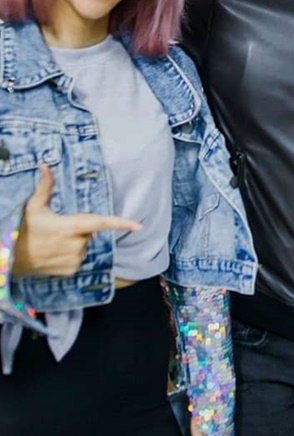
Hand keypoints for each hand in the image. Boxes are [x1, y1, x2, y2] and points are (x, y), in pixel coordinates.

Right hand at [12, 164, 140, 278]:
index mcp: (70, 227)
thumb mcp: (33, 207)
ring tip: (54, 242)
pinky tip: (55, 253)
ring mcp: (75, 259)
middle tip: (59, 228)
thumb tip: (45, 165)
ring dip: (75, 241)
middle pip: (89, 230)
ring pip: (85, 244)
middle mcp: (76, 244)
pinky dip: (71, 253)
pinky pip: (79, 257)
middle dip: (79, 227)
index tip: (138, 225)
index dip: (120, 223)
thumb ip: (45, 186)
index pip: (101, 223)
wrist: (10, 260)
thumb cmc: (23, 230)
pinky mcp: (72, 269)